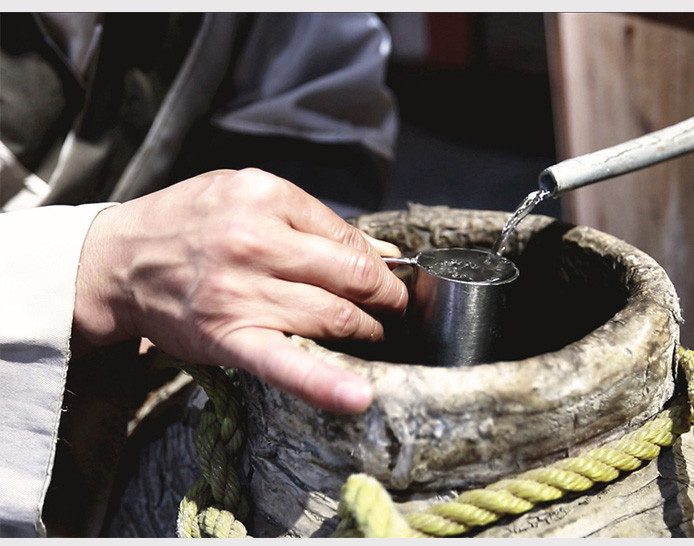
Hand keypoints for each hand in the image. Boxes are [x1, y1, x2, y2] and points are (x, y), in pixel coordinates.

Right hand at [72, 169, 407, 413]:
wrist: (115, 261)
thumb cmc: (185, 224)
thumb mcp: (243, 194)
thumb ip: (310, 219)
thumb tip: (379, 250)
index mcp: (264, 196)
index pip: (348, 237)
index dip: (377, 263)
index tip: (385, 278)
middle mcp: (254, 241)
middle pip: (350, 276)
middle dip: (385, 297)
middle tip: (394, 308)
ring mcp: (241, 292)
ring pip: (334, 316)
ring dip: (367, 330)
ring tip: (373, 333)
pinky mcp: (228, 337)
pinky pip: (285, 363)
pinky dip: (324, 383)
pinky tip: (358, 397)